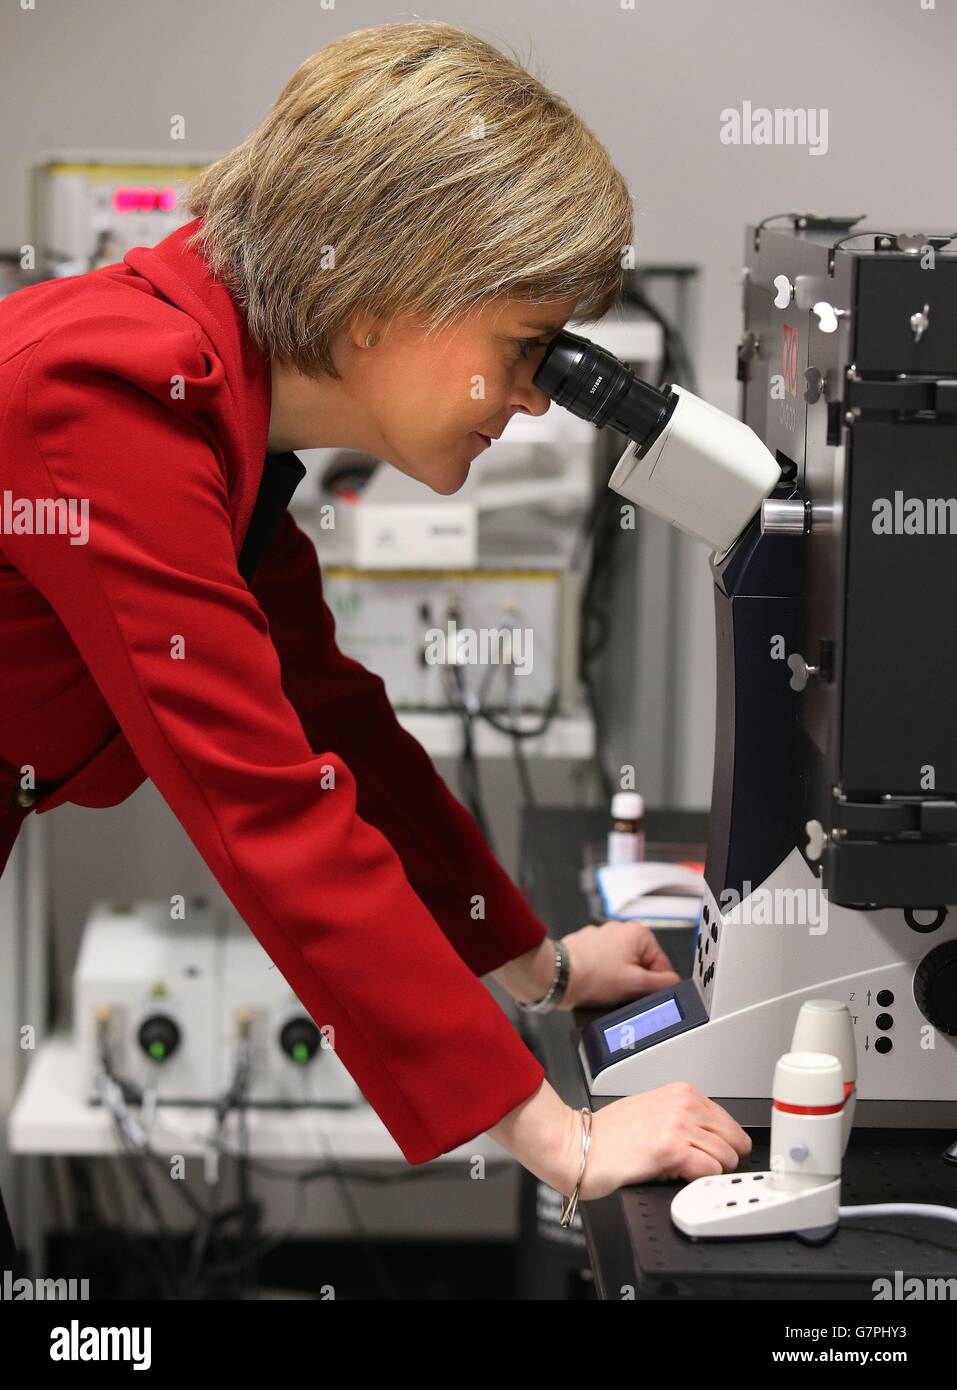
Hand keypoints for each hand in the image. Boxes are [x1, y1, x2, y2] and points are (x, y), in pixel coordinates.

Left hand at [558, 918, 679, 1010]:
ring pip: (622, 965)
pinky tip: (594, 983)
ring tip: (605, 988)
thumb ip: (662, 984)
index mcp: (639, 932)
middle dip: (634, 981)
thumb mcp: (636, 985)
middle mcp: (620, 928)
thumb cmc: (591, 977)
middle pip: (642, 965)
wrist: (557, 977)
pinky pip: (603, 964)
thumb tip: (674, 983)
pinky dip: (601, 974)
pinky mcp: (587, 946)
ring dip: (617, 979)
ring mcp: (602, 936)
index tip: (643, 994)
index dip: (655, 985)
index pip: (662, 965)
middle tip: (622, 992)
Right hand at [569, 1084, 752, 1196]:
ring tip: (682, 1173)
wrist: (576, 1145)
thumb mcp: (653, 1111)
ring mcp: (678, 1125)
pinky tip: (677, 1179)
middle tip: (700, 1169)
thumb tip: (710, 1139)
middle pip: (735, 1140)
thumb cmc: (606, 1134)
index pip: (730, 1123)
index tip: (715, 1157)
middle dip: (723, 1160)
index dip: (725, 1146)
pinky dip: (699, 1182)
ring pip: (727, 1158)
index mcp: (682, 1092)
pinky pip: (709, 1172)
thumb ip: (684, 1118)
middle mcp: (683, 1104)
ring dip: (709, 1173)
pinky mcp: (670, 1149)